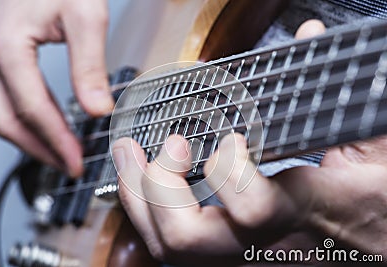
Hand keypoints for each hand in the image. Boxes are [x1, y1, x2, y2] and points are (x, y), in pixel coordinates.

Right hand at [0, 0, 113, 176]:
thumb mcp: (86, 17)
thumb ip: (89, 66)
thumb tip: (97, 109)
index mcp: (9, 47)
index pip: (33, 109)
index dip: (56, 141)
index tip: (77, 162)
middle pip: (7, 120)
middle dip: (40, 150)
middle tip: (69, 167)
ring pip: (3, 114)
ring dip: (32, 140)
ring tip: (62, 154)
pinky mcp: (3, 59)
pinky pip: (8, 100)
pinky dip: (30, 121)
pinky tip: (52, 127)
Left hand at [112, 19, 386, 264]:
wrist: (380, 250)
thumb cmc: (377, 202)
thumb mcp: (373, 147)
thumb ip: (337, 92)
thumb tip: (309, 33)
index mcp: (312, 210)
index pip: (254, 208)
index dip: (228, 172)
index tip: (230, 139)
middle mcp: (271, 245)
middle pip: (190, 238)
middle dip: (160, 186)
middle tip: (168, 145)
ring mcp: (246, 258)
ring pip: (173, 249)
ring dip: (140, 198)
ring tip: (131, 157)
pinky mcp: (234, 260)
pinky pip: (177, 250)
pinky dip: (150, 213)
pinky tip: (149, 183)